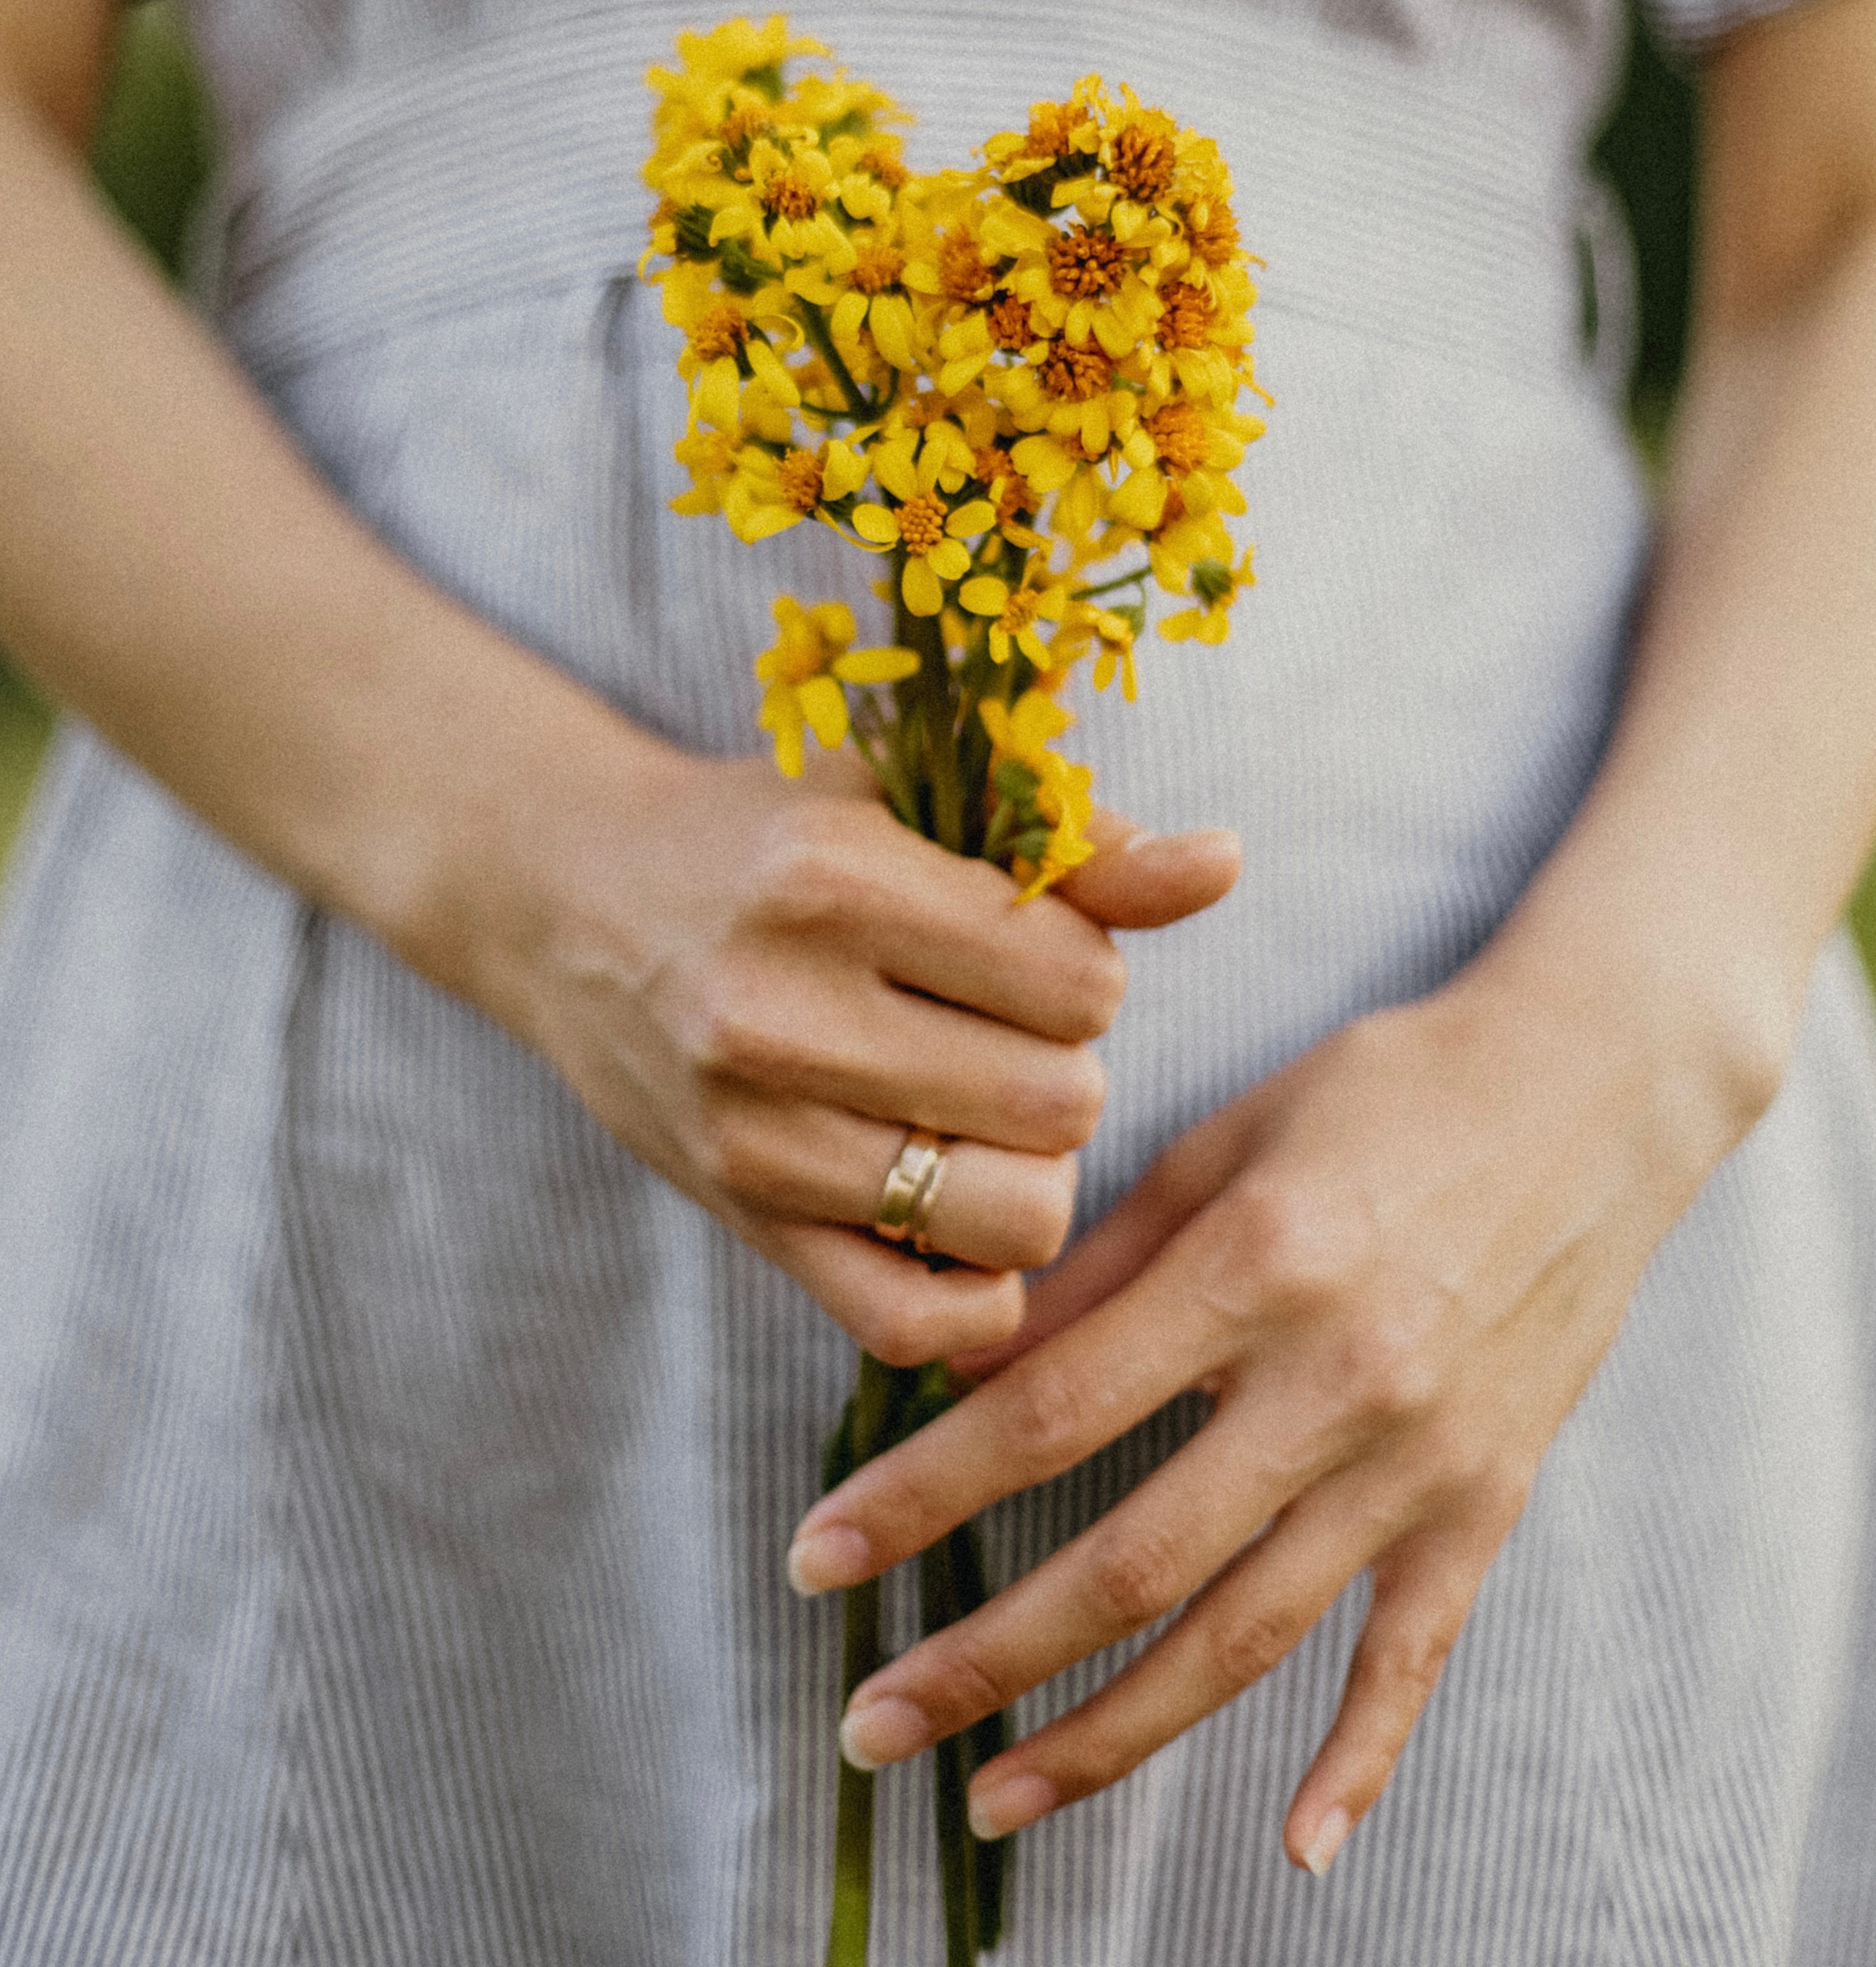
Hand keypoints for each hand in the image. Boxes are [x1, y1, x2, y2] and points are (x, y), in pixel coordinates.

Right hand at [456, 715, 1238, 1366]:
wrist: (573, 902)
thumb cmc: (771, 836)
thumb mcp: (905, 796)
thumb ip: (1072, 840)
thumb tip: (1223, 862)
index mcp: (835, 877)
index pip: (1079, 978)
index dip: (1086, 971)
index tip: (1029, 953)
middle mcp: (781, 1009)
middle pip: (1062, 1104)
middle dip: (1067, 1072)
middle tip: (1004, 1036)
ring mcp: (755, 1134)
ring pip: (1014, 1220)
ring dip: (1031, 1176)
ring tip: (980, 1117)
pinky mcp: (742, 1225)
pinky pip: (920, 1324)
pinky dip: (971, 1289)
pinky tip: (953, 1213)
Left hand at [784, 914, 1768, 1864]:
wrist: (1594, 1090)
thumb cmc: (1388, 1089)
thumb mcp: (1226, 1137)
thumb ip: (1102, 1262)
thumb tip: (967, 1363)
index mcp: (1255, 1266)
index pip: (1051, 1412)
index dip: (922, 1492)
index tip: (817, 1554)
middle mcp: (1336, 1382)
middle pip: (1130, 1559)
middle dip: (983, 1654)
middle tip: (868, 1718)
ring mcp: (1419, 1458)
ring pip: (1245, 1637)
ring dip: (1111, 1735)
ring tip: (995, 1795)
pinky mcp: (1488, 1501)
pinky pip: (1417, 1654)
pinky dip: (1361, 1758)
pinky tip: (1295, 1846)